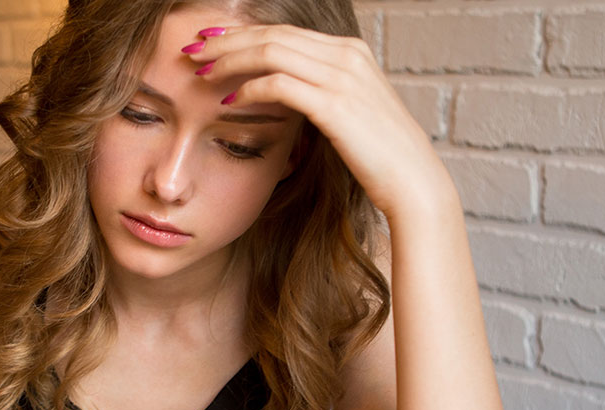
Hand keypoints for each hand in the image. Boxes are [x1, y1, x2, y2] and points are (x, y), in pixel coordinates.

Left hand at [187, 24, 456, 219]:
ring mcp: (343, 77)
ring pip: (271, 52)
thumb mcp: (349, 114)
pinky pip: (279, 84)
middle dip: (228, 41)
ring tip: (201, 73)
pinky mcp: (335, 105)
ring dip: (230, 60)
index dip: (243, 34)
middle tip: (192, 51)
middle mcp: (347, 56)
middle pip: (273, 34)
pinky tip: (229, 100)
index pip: (285, 31)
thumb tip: (282, 93)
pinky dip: (249, 88)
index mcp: (350, 52)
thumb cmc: (379, 157)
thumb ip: (319, 94)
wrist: (412, 182)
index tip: (211, 44)